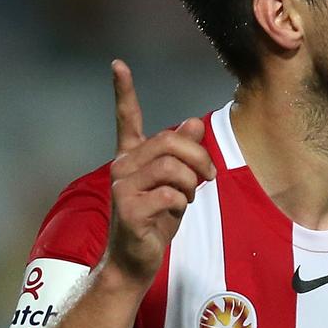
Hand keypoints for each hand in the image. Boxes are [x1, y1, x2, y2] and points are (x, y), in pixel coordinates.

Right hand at [106, 59, 215, 286]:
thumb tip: (192, 123)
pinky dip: (181, 202)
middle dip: (198, 157)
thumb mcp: (175, 186)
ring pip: (171, 166)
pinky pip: (169, 193)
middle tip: (208, 177)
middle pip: (169, 141)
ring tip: (188, 197)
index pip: (126, 119)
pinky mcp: (128, 208)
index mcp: (131, 158)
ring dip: (191, 182)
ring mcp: (122, 187)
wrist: (134, 262)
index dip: (123, 92)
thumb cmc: (154, 223)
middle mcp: (121, 167)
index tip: (118, 65)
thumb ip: (182, 156)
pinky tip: (175, 212)